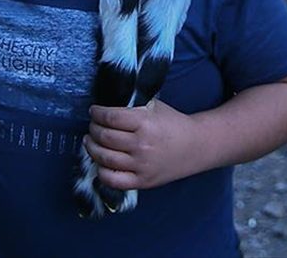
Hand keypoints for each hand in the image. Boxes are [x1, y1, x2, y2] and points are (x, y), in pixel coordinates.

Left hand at [83, 99, 199, 190]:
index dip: (97, 113)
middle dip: (93, 129)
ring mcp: (141, 165)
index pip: (110, 117)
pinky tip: (101, 162)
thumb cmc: (173, 124)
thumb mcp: (154, 107)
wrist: (195, 147)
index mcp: (145, 123)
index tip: (94, 111)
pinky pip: (112, 180)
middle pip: (104, 137)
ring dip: (92, 148)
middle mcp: (142, 145)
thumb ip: (131, 105)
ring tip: (90, 141)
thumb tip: (105, 104)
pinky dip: (101, 171)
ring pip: (104, 158)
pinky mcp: (142, 181)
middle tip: (92, 126)